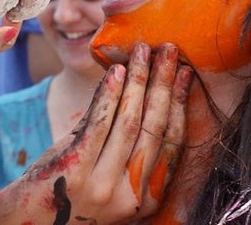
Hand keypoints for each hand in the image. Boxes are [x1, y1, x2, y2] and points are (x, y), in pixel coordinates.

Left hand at [0, 43, 192, 224]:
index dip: (179, 105)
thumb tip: (139, 90)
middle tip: (169, 50)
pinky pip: (98, 124)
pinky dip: (110, 94)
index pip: (171, 143)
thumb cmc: (65, 195)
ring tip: (144, 51)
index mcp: (145, 200)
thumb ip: (122, 148)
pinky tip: (117, 71)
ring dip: (139, 81)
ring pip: (130, 123)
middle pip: (154, 128)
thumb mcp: (105, 178)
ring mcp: (101, 185)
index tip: (185, 73)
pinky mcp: (75, 170)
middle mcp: (128, 195)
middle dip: (163, 84)